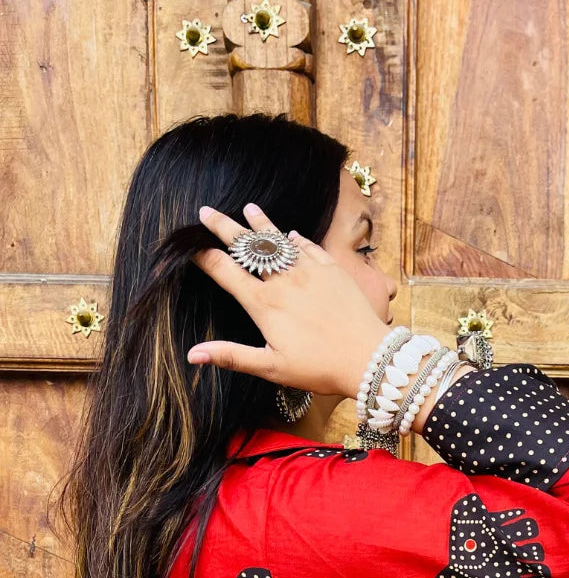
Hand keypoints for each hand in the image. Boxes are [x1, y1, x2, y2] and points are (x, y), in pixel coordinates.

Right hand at [186, 203, 391, 400]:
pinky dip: (297, 239)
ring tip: (248, 208)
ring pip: (279, 240)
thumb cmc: (319, 368)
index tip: (190, 247)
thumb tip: (193, 355)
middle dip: (224, 227)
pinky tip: (291, 234)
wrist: (369, 358)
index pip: (225, 272)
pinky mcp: (333, 270)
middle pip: (248, 248)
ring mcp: (310, 271)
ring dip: (261, 224)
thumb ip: (232, 356)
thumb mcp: (271, 368)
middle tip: (206, 212)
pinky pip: (310, 248)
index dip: (204, 257)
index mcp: (264, 304)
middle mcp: (284, 281)